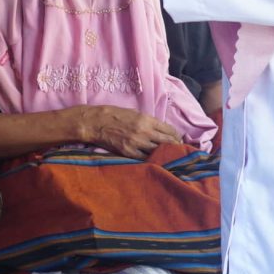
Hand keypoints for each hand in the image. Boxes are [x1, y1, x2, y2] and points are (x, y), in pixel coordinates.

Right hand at [67, 105, 182, 158]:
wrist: (96, 122)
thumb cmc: (115, 115)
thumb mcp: (135, 113)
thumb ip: (149, 122)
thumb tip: (161, 130)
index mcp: (147, 120)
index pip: (169, 130)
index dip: (176, 136)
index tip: (177, 140)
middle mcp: (144, 132)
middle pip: (167, 142)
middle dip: (174, 147)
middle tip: (177, 150)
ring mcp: (136, 143)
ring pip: (158, 152)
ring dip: (164, 154)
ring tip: (167, 157)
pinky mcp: (128, 152)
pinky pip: (145, 159)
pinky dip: (150, 160)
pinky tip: (153, 161)